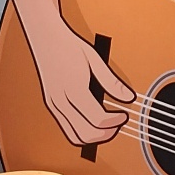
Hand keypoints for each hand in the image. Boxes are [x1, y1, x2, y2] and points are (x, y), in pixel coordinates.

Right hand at [27, 19, 134, 145]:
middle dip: (106, 134)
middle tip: (118, 124)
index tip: (124, 115)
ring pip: (75, 136)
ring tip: (107, 127)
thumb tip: (129, 98)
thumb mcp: (95, 60)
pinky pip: (67, 129)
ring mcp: (53, 105)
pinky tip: (92, 124)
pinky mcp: (51, 106)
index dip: (115, 121)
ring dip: (94, 137)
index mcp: (73, 89)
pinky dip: (81, 134)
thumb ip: (112, 82)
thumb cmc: (68, 45)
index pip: (98, 118)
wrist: (45, 37)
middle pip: (86, 133)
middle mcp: (60, 101)